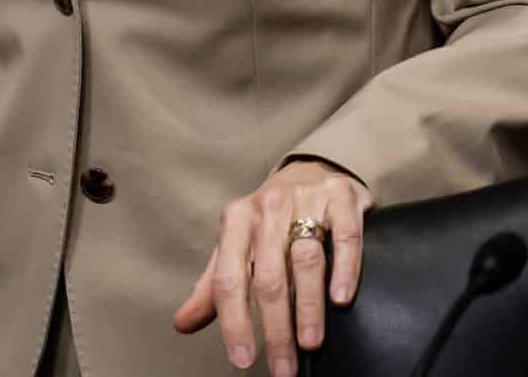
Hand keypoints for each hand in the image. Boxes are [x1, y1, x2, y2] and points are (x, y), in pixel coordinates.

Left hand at [173, 160, 371, 375]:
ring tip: (310, 343)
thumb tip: (182, 323)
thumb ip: (212, 285)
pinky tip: (341, 299)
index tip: (242, 360)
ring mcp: (305, 201)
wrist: (310, 169)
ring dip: (307, 307)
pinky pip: (344, 236)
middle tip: (282, 367)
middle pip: (268, 276)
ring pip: (305, 260)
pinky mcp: (340, 197)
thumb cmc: (269, 219)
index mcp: (236, 222)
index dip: (233, 322)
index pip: (229, 278)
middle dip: (275, 328)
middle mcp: (268, 209)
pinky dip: (344, 269)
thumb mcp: (236, 246)